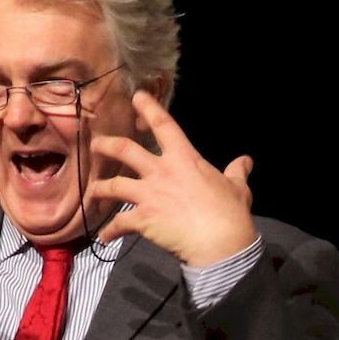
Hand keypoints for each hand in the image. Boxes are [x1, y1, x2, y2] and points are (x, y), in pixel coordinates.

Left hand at [90, 91, 256, 265]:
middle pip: (126, 150)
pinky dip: (110, 231)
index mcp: (184, 158)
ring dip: (100, 188)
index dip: (148, 108)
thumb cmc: (230, 213)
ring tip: (92, 191)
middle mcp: (162, 172)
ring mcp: (150, 195)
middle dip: (107, 145)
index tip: (136, 97)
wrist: (219, 242)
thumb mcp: (237, 188)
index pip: (164, 124)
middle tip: (95, 145)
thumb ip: (237, 172)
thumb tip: (245, 161)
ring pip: (114, 185)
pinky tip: (104, 237)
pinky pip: (119, 224)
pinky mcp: (143, 220)